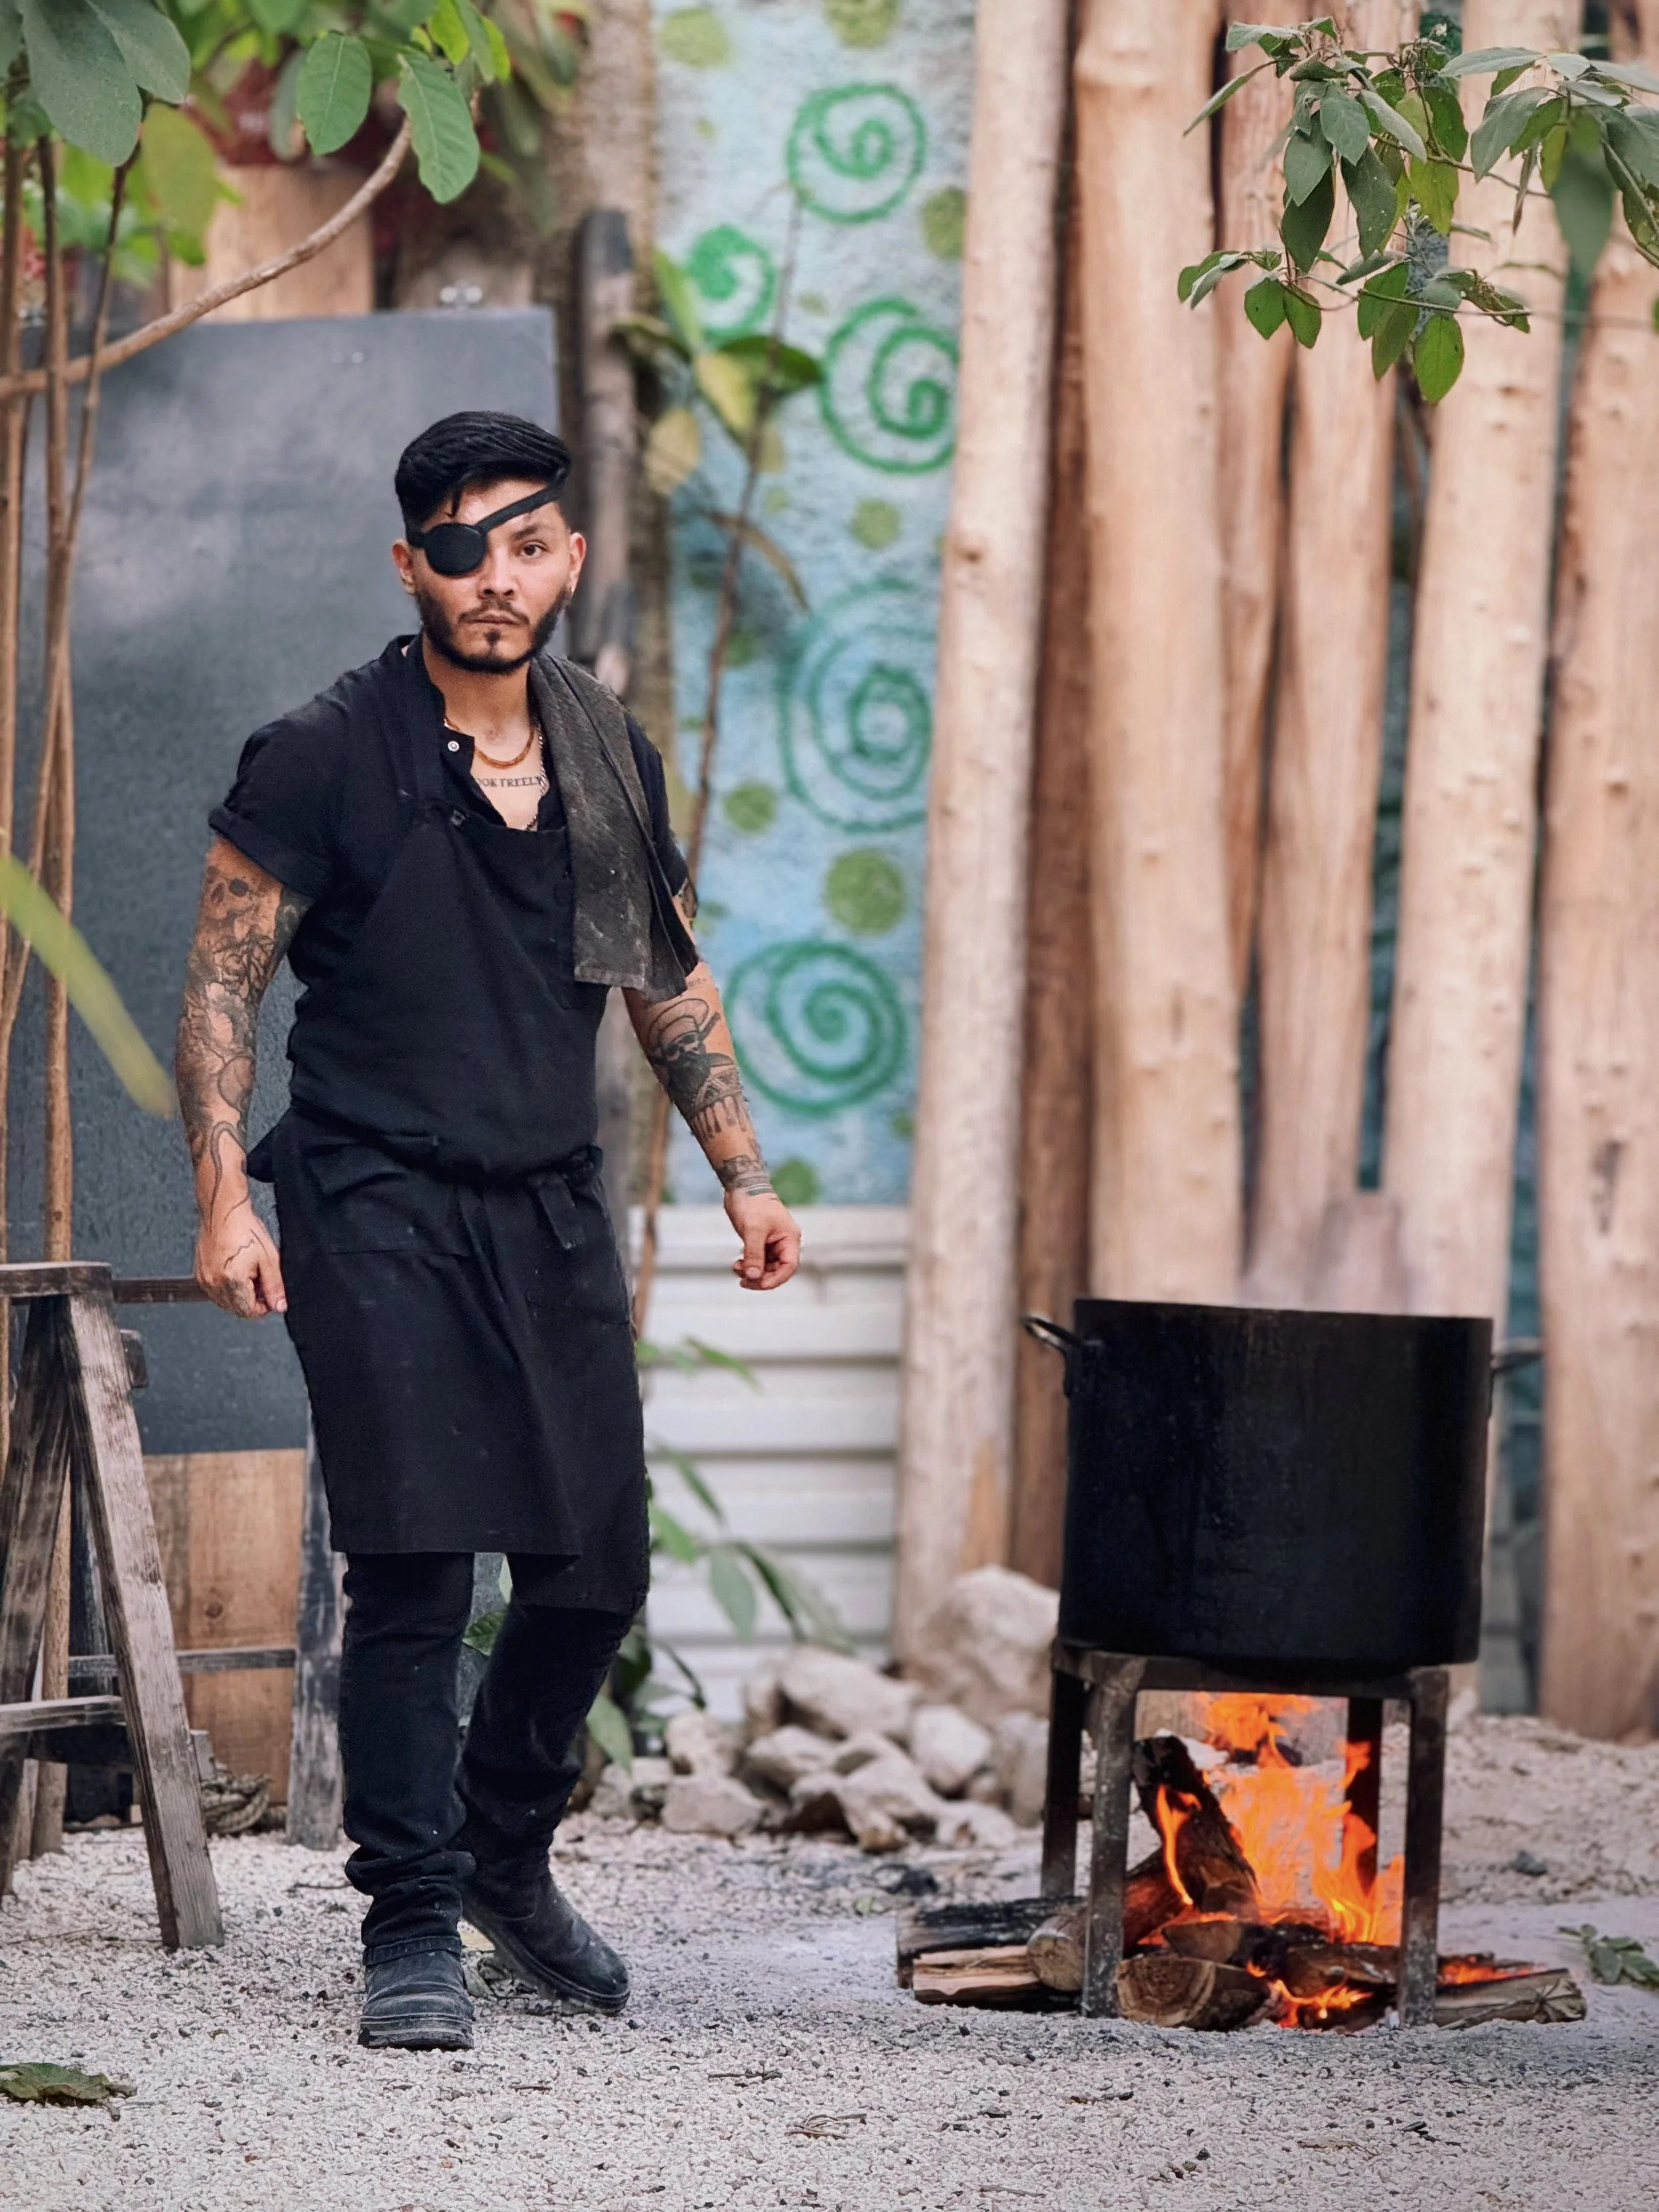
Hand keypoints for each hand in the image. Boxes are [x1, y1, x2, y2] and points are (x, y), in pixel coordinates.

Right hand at [194, 1198, 287, 1318]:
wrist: (223, 1212)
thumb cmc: (244, 1229)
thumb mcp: (269, 1258)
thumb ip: (275, 1286)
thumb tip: (279, 1305)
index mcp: (232, 1281)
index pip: (249, 1311)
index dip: (263, 1306)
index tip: (270, 1294)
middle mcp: (214, 1283)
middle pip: (236, 1308)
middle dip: (252, 1300)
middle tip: (261, 1280)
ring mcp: (204, 1279)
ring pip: (225, 1301)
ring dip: (239, 1294)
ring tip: (248, 1272)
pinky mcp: (199, 1273)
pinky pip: (215, 1290)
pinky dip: (227, 1286)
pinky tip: (236, 1269)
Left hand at [725, 1189, 800, 1290]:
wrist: (742, 1186)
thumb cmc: (752, 1203)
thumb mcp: (753, 1230)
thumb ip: (754, 1255)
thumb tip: (753, 1277)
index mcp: (790, 1239)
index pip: (789, 1267)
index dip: (775, 1279)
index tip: (758, 1283)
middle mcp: (784, 1243)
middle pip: (778, 1271)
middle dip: (761, 1278)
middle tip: (744, 1281)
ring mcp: (772, 1243)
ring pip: (766, 1268)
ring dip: (752, 1273)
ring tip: (737, 1268)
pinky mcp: (761, 1242)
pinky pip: (758, 1261)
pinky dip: (748, 1266)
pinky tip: (737, 1264)